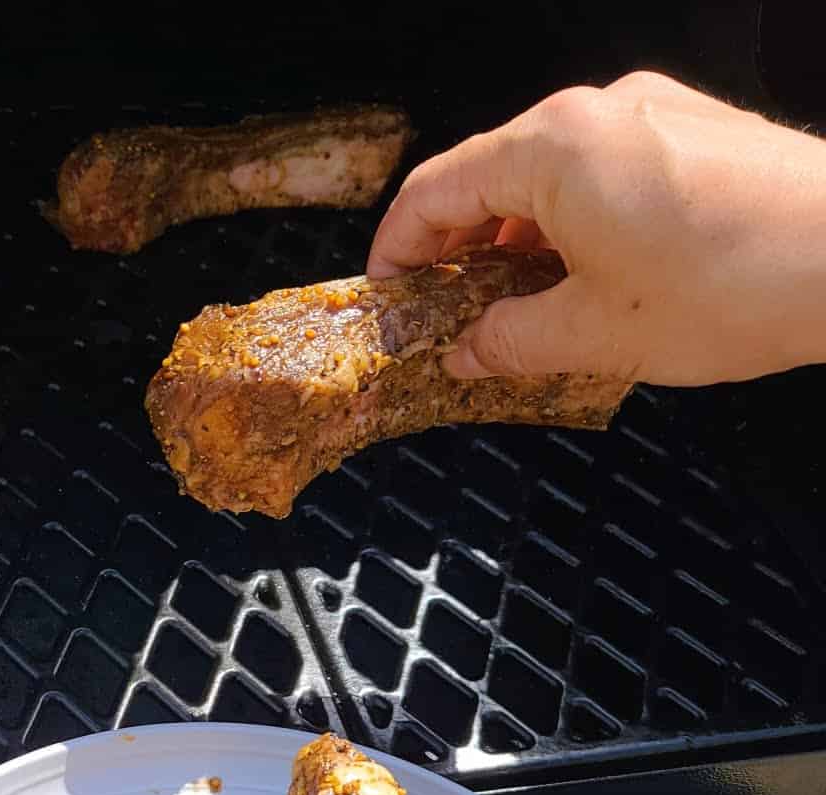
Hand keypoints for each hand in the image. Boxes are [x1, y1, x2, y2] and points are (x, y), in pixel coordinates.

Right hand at [367, 72, 825, 384]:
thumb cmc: (734, 284)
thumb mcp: (592, 335)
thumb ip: (507, 343)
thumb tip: (465, 353)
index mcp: (552, 148)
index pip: (434, 190)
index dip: (396, 250)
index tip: (388, 299)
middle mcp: (597, 112)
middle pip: (488, 176)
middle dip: (456, 250)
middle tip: (447, 316)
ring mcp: (650, 114)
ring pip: (547, 176)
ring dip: (515, 242)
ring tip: (517, 312)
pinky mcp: (693, 133)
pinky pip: (601, 173)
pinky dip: (570, 225)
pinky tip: (583, 282)